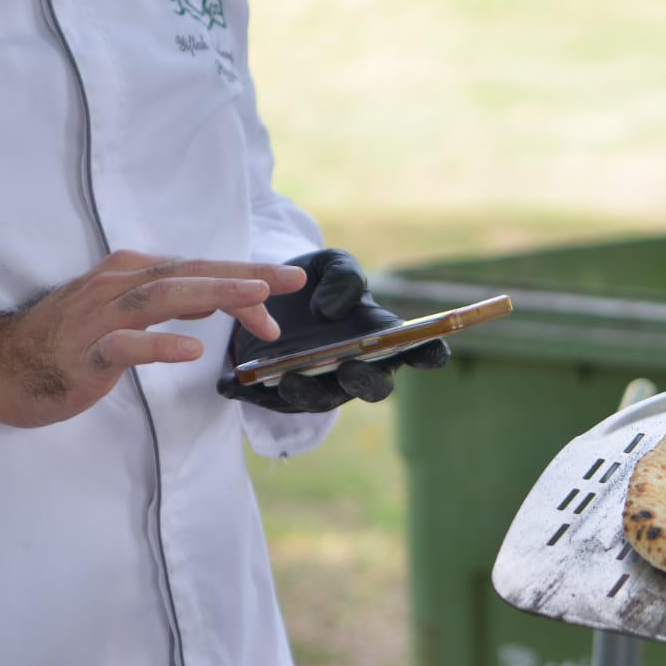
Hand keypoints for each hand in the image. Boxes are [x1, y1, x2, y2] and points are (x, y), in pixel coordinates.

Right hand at [0, 250, 306, 436]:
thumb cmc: (69, 340)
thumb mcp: (127, 314)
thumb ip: (172, 303)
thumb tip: (221, 298)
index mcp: (132, 274)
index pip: (199, 270)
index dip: (245, 277)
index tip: (287, 288)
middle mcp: (118, 285)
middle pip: (191, 274)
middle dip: (245, 275)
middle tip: (293, 280)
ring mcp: (99, 318)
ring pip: (162, 297)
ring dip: (212, 293)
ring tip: (256, 297)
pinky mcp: (83, 353)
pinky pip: (124, 346)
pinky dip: (158, 345)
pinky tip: (191, 351)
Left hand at [217, 248, 448, 413]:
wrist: (261, 292)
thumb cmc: (310, 280)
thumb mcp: (330, 263)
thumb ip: (342, 277)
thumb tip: (329, 311)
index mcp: (379, 336)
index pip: (415, 350)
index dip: (429, 353)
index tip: (434, 349)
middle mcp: (356, 367)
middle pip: (372, 387)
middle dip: (363, 381)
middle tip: (349, 368)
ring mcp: (319, 384)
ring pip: (320, 400)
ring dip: (306, 393)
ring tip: (287, 378)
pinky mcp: (280, 393)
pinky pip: (269, 402)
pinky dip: (252, 394)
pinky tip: (231, 384)